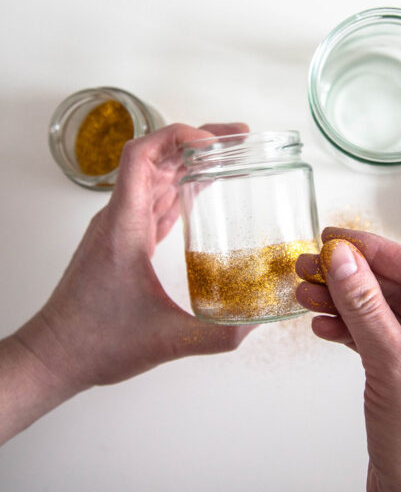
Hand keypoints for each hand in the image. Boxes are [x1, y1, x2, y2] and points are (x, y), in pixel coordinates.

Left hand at [2, 122, 253, 444]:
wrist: (55, 355)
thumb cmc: (94, 342)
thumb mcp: (165, 341)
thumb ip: (216, 335)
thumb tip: (255, 323)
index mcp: (124, 225)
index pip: (142, 156)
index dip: (177, 136)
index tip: (213, 141)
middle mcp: (119, 218)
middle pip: (156, 158)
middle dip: (197, 141)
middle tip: (238, 139)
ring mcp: (119, 227)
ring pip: (154, 177)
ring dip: (189, 162)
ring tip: (227, 157)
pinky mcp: (123, 240)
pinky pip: (152, 200)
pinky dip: (178, 189)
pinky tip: (201, 192)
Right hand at [296, 229, 400, 491]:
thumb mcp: (396, 370)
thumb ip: (366, 308)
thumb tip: (344, 261)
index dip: (375, 250)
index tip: (338, 237)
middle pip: (399, 288)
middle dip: (352, 276)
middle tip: (313, 262)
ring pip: (383, 311)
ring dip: (343, 300)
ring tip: (307, 290)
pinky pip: (376, 335)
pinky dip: (347, 327)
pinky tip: (324, 321)